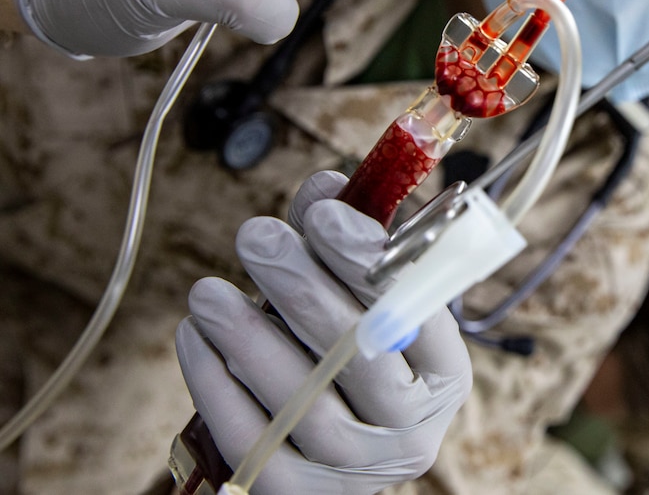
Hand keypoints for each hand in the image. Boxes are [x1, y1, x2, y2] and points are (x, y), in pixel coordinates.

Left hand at [176, 171, 471, 493]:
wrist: (336, 453)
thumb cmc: (352, 352)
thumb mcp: (366, 299)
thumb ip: (349, 243)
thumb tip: (326, 187)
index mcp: (445, 372)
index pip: (419, 313)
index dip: (369, 261)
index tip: (323, 214)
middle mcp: (414, 429)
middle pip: (361, 356)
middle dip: (303, 288)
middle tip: (256, 237)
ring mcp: (358, 470)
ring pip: (304, 402)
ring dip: (249, 337)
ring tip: (208, 291)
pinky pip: (254, 442)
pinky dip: (217, 386)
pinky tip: (196, 337)